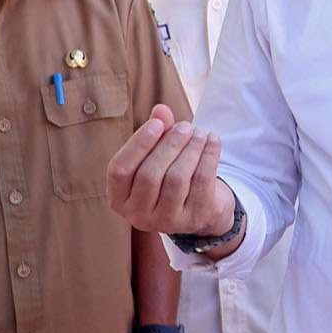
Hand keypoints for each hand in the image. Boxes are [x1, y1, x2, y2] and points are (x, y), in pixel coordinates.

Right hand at [107, 106, 232, 236]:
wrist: (200, 208)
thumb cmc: (168, 175)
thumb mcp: (157, 154)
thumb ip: (156, 131)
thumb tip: (161, 110)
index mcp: (119, 198)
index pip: (119, 170)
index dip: (138, 144)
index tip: (157, 123)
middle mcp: (138, 215)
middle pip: (149, 175)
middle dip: (169, 145)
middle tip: (185, 126)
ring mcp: (167, 222)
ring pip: (176, 178)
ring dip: (190, 149)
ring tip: (199, 133)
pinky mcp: (194, 219)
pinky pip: (201, 182)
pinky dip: (208, 156)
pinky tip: (212, 140)